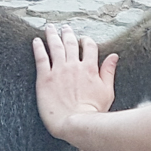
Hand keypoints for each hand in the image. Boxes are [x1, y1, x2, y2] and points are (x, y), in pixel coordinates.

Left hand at [33, 22, 117, 138]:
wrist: (75, 123)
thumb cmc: (93, 112)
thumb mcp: (107, 91)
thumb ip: (108, 71)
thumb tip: (114, 56)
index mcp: (89, 68)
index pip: (89, 47)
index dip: (86, 41)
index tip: (83, 39)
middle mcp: (74, 66)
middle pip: (70, 44)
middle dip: (68, 34)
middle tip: (64, 27)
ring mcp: (58, 70)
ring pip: (55, 47)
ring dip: (52, 35)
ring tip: (49, 27)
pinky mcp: (45, 78)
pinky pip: (41, 58)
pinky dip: (38, 48)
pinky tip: (36, 41)